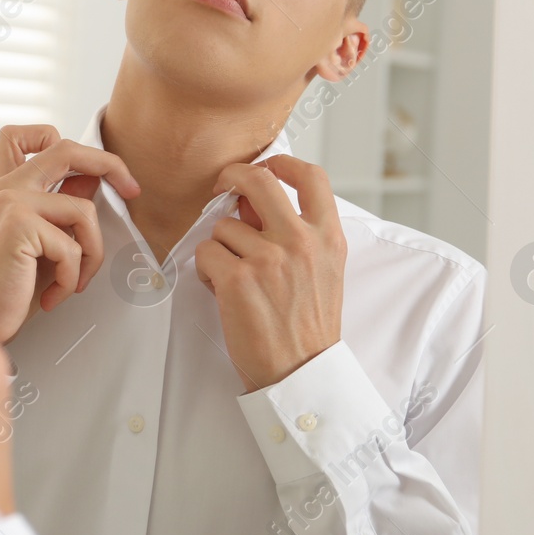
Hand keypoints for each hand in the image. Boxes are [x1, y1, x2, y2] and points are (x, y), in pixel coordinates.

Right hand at [0, 125, 139, 343]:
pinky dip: (71, 277)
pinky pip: (72, 246)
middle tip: (131, 189)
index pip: (22, 135)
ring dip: (91, 254)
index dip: (58, 137)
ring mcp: (11, 202)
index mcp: (5, 187)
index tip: (93, 166)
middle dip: (110, 165)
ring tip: (72, 280)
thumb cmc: (6, 287)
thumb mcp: (42, 242)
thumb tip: (94, 180)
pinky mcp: (18, 225)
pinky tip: (54, 294)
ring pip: (84, 211)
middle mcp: (6, 188)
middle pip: (66, 149)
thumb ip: (61, 206)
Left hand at [193, 155, 345, 392]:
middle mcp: (300, 241)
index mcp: (328, 237)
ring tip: (234, 277)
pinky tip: (222, 291)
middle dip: (231, 176)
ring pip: (222, 226)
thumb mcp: (323, 271)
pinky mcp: (237, 278)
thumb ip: (297, 234)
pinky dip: (205, 270)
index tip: (266, 166)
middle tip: (222, 188)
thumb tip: (255, 207)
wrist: (301, 372)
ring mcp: (268, 258)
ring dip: (219, 247)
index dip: (282, 162)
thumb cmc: (307, 326)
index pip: (312, 176)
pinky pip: (205, 253)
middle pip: (257, 180)